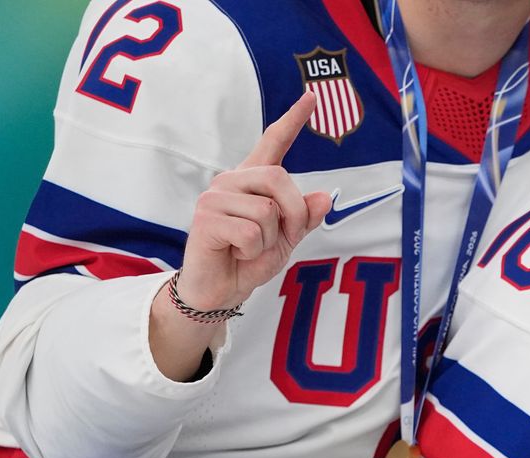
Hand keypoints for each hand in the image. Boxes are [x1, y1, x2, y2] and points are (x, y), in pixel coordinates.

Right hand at [176, 90, 334, 311]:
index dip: (292, 120)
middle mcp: (231, 181)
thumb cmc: (249, 259)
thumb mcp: (286, 239)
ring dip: (271, 239)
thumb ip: (304, 218)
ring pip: (267, 210)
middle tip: (277, 238)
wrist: (220, 289)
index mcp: (252, 181)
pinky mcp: (205, 218)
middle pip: (279, 179)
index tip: (311, 97)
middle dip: (291, 214)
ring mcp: (215, 197)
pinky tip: (236, 253)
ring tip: (249, 247)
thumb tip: (325, 197)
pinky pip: (252, 232)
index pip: (273, 143)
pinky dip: (254, 251)